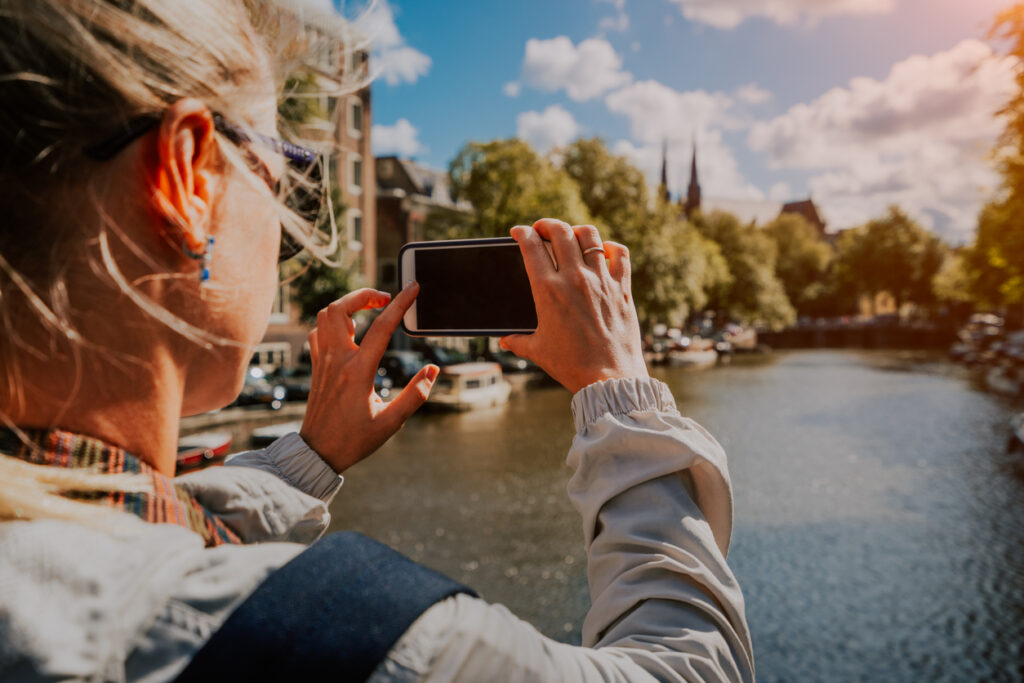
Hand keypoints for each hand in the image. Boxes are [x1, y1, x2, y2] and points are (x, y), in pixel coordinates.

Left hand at [300, 285, 438, 472]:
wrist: (317, 452)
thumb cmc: (353, 440)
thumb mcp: (391, 422)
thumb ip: (415, 395)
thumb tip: (432, 370)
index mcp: (358, 371)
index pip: (382, 327)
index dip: (400, 304)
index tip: (413, 290)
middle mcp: (337, 361)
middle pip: (340, 309)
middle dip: (363, 294)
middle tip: (384, 297)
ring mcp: (323, 362)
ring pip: (325, 316)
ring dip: (346, 305)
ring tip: (367, 309)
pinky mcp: (316, 367)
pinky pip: (318, 332)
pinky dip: (332, 323)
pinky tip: (348, 330)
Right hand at [500, 218, 648, 393]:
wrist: (609, 377)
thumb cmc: (571, 366)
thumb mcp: (538, 352)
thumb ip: (519, 342)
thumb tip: (505, 340)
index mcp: (548, 291)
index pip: (531, 246)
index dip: (522, 233)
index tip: (518, 232)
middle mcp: (575, 279)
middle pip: (560, 232)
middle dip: (546, 224)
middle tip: (542, 229)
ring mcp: (601, 281)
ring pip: (590, 235)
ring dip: (576, 231)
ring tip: (571, 237)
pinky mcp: (623, 288)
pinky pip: (620, 254)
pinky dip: (611, 247)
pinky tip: (603, 251)